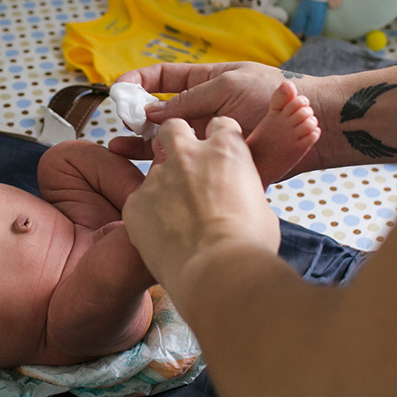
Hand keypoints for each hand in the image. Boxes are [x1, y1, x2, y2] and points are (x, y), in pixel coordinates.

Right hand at [109, 62, 317, 176]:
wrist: (311, 121)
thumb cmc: (272, 93)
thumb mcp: (226, 86)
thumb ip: (188, 99)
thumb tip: (152, 112)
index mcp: (204, 83)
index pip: (162, 79)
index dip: (139, 82)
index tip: (119, 91)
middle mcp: (202, 111)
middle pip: (158, 114)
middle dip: (135, 118)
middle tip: (119, 127)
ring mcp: (208, 137)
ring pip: (167, 142)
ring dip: (141, 145)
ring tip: (117, 151)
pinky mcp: (216, 162)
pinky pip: (186, 165)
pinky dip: (164, 167)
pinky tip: (146, 170)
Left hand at [122, 117, 279, 288]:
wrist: (218, 271)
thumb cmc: (249, 243)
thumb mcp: (260, 207)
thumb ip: (242, 191)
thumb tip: (237, 200)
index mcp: (225, 150)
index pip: (220, 125)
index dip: (219, 140)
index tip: (218, 157)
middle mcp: (188, 154)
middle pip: (174, 127)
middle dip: (176, 140)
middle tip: (183, 166)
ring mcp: (158, 177)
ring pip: (153, 169)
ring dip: (163, 186)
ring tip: (175, 218)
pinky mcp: (135, 202)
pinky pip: (139, 202)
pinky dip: (148, 215)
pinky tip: (161, 238)